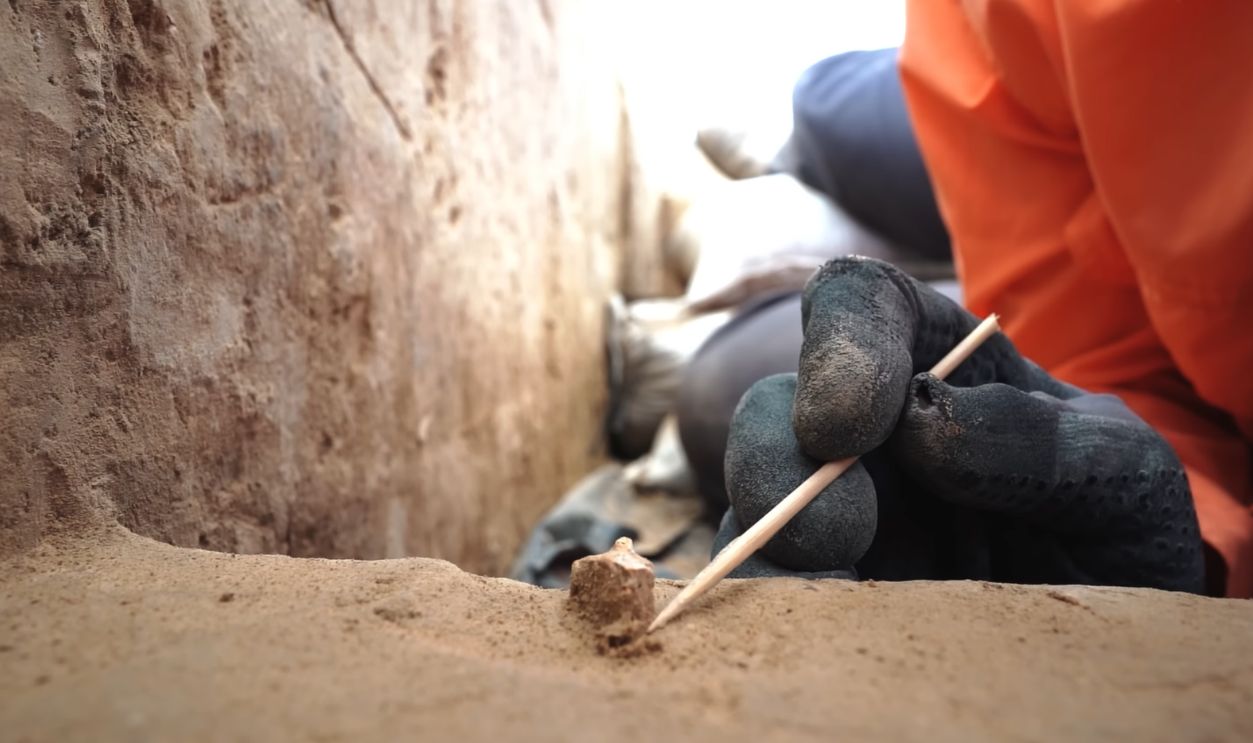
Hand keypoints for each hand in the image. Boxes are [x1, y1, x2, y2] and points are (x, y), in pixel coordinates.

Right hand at [716, 257, 1204, 592]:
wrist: (1113, 643)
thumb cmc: (1118, 533)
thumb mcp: (1119, 474)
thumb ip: (1040, 441)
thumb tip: (919, 419)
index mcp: (937, 368)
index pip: (862, 303)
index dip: (840, 340)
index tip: (848, 422)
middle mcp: (870, 435)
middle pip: (773, 408)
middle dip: (779, 464)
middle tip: (835, 534)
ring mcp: (837, 515)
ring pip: (752, 507)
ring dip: (769, 549)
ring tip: (839, 595)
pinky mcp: (823, 592)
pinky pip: (767, 591)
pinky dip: (779, 608)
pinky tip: (833, 630)